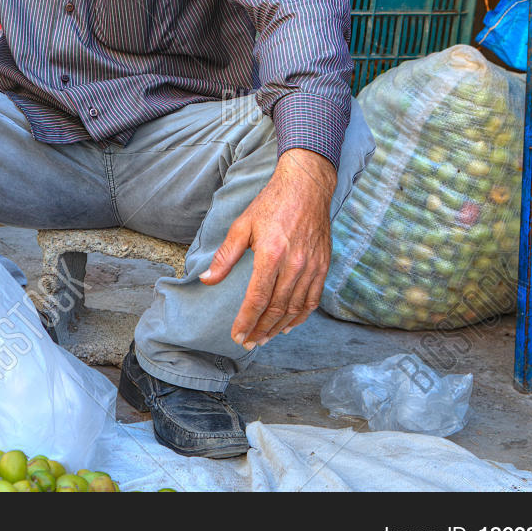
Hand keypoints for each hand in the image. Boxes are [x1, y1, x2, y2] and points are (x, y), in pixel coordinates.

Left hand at [199, 147, 337, 349]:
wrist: (306, 187)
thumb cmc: (271, 204)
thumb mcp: (242, 226)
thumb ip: (225, 256)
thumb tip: (207, 280)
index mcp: (271, 254)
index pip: (257, 298)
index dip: (246, 320)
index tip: (237, 335)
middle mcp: (294, 263)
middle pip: (276, 308)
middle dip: (261, 329)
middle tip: (249, 343)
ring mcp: (312, 266)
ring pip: (296, 307)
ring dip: (279, 327)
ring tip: (265, 338)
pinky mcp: (323, 265)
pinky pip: (313, 299)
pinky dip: (301, 316)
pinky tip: (289, 324)